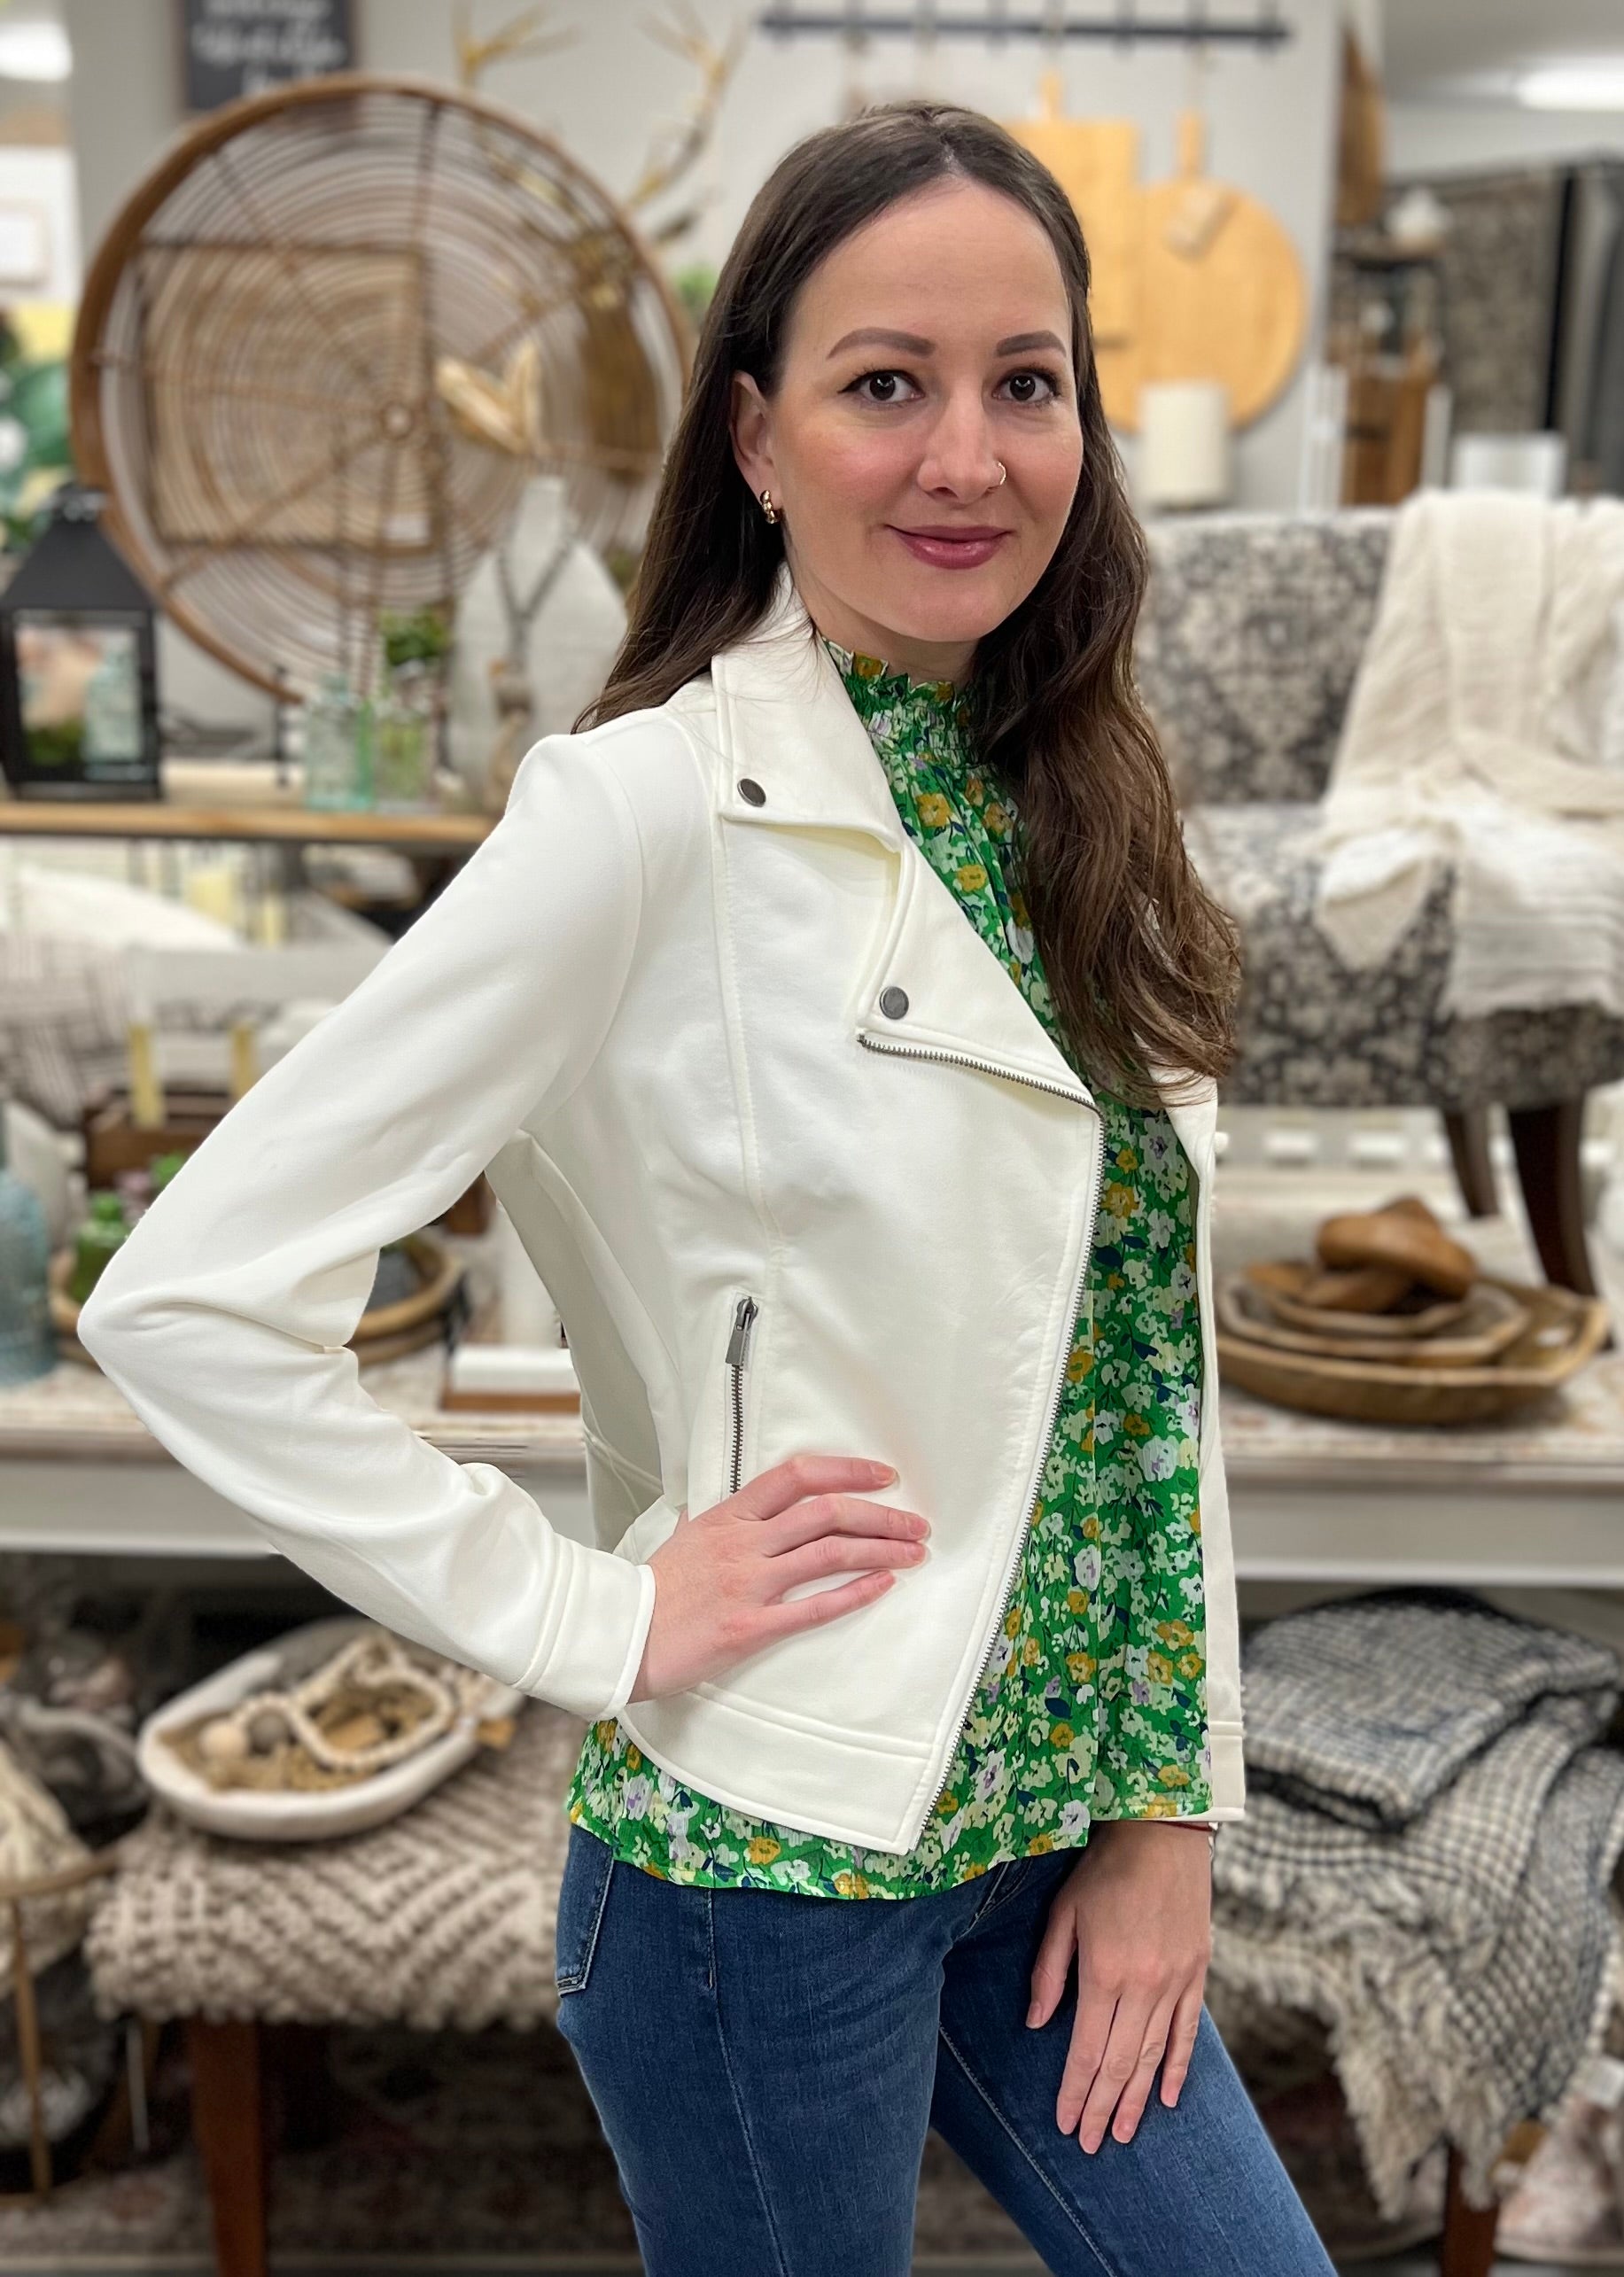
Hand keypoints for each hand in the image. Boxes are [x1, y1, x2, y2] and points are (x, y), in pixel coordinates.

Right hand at [628, 1454, 929, 1700]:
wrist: (621, 1635)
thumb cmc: (655, 1588)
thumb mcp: (687, 1535)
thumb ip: (721, 1518)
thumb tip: (741, 1505)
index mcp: (729, 1515)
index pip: (797, 1476)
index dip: (846, 1471)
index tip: (883, 1476)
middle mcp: (743, 1542)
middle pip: (826, 1512)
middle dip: (880, 1515)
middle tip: (916, 1523)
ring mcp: (748, 1584)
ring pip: (828, 1554)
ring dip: (880, 1551)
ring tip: (914, 1551)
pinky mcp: (750, 1627)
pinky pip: (813, 1608)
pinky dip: (854, 1594)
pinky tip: (883, 1586)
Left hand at [1027, 1820, 1212, 2152]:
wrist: (1165, 1833)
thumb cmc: (1104, 1868)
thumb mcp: (1064, 1913)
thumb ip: (1050, 1971)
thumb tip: (1039, 2023)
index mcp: (1105, 1972)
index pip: (1087, 2048)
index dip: (1075, 2090)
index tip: (1066, 2123)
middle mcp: (1144, 1986)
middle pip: (1120, 2063)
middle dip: (1102, 2107)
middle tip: (1092, 2144)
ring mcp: (1176, 1982)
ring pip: (1153, 2056)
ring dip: (1136, 2099)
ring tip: (1123, 2133)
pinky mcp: (1198, 1974)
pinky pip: (1187, 2032)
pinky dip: (1176, 2068)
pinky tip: (1165, 2097)